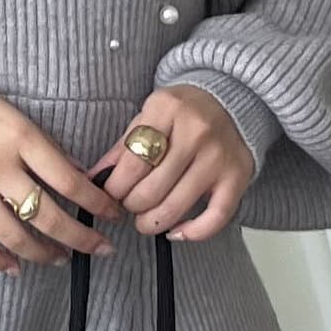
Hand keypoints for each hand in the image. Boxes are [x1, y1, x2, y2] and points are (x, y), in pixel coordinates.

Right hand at [0, 66, 124, 275]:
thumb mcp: (15, 115)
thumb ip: (43, 148)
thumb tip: (78, 178)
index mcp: (20, 137)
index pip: (69, 179)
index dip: (96, 203)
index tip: (114, 215)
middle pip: (47, 215)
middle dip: (80, 237)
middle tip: (100, 249)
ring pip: (14, 235)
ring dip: (43, 253)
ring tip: (61, 258)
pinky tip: (16, 268)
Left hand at [87, 84, 255, 240]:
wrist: (231, 98)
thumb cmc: (182, 112)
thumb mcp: (147, 117)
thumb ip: (122, 148)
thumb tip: (92, 181)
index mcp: (167, 109)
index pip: (132, 163)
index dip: (115, 188)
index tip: (110, 195)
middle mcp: (196, 131)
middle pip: (152, 189)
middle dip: (131, 206)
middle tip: (129, 205)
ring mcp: (219, 156)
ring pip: (176, 206)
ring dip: (152, 222)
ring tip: (144, 221)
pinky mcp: (238, 176)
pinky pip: (216, 217)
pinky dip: (193, 233)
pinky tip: (175, 233)